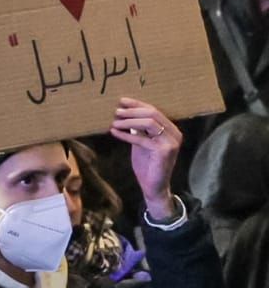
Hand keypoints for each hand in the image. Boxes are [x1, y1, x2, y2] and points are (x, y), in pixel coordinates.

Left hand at [110, 98, 182, 213]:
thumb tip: (124, 112)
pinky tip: (114, 132)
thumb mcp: (142, 142)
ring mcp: (171, 142)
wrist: (153, 186)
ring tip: (114, 122)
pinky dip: (126, 135)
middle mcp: (174, 134)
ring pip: (148, 123)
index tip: (121, 101)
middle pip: (152, 114)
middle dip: (132, 111)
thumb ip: (138, 129)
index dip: (137, 104)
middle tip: (116, 111)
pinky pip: (142, 139)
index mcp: (171, 129)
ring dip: (128, 121)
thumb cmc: (147, 164)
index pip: (154, 111)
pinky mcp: (164, 151)